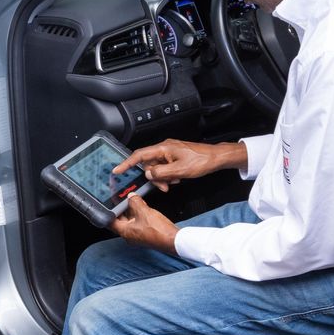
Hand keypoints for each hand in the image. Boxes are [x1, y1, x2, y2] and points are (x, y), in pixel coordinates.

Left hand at [109, 194, 177, 252]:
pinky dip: (138, 215)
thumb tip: (131, 196)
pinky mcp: (145, 234)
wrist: (173, 239)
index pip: (110, 222)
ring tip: (132, 200)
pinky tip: (142, 206)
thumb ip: (135, 201)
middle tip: (120, 199)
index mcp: (125, 232)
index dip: (108, 212)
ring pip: (130, 221)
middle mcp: (129, 236)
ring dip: (130, 211)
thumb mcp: (144, 211)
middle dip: (120, 209)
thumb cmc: (158, 231)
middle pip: (120, 220)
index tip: (107, 204)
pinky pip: (138, 222)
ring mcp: (138, 235)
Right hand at [113, 139, 245, 191]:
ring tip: (173, 182)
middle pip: (149, 164)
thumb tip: (148, 174)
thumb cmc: (201, 161)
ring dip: (162, 178)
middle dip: (154, 177)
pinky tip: (177, 178)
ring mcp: (170, 152)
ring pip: (157, 167)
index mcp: (163, 148)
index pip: (139, 155)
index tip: (117, 170)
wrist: (216, 158)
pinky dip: (168, 175)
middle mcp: (164, 148)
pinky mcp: (175, 157)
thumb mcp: (179, 171)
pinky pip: (165, 167)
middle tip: (163, 186)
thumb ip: (160, 173)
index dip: (127, 163)